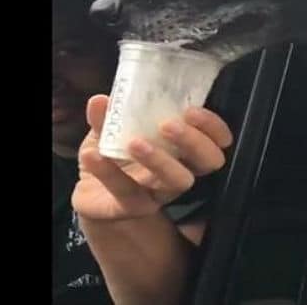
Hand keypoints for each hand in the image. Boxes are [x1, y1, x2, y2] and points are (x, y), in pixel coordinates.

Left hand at [72, 95, 231, 220]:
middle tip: (168, 125)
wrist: (89, 193)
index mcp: (183, 149)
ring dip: (160, 159)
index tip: (191, 110)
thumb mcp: (111, 129)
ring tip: (134, 143)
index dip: (212, 127)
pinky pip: (126, 191)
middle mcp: (179, 171)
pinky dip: (108, 171)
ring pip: (178, 181)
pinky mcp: (132, 207)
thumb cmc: (113, 154)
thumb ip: (109, 115)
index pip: (216, 140)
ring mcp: (159, 192)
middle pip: (209, 162)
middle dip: (195, 141)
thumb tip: (101, 100)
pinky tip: (92, 154)